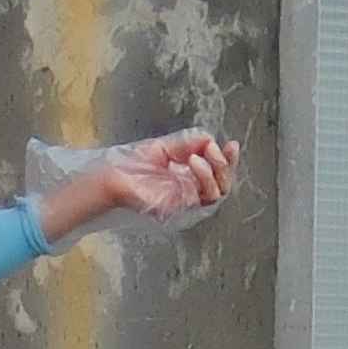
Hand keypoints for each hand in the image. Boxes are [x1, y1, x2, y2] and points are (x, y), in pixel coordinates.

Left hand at [64, 129, 234, 226]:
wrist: (115, 176)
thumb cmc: (134, 163)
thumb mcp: (167, 146)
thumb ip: (190, 143)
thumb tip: (211, 140)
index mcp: (189, 175)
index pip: (218, 170)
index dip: (229, 159)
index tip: (232, 144)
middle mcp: (191, 189)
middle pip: (224, 183)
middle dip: (226, 165)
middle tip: (216, 150)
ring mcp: (186, 200)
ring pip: (218, 192)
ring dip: (215, 172)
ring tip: (198, 157)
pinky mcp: (180, 208)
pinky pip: (203, 198)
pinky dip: (204, 179)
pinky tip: (193, 163)